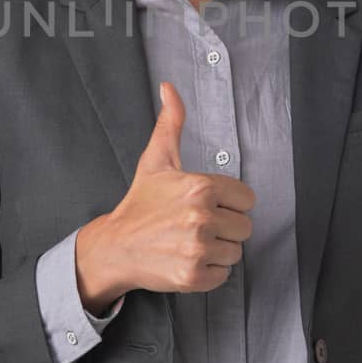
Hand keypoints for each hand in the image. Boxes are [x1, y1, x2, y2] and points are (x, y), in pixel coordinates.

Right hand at [87, 80, 255, 295]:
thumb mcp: (156, 160)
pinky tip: (187, 259)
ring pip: (235, 252)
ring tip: (189, 242)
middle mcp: (201, 217)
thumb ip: (171, 123)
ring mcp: (197, 248)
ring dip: (217, 250)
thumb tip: (169, 87)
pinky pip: (223, 275)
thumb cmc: (140, 204)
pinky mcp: (193, 276)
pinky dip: (209, 272)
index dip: (229, 204)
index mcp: (200, 187)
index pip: (247, 199)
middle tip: (195, 226)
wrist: (114, 247)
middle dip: (224, 228)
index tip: (206, 206)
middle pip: (244, 227)